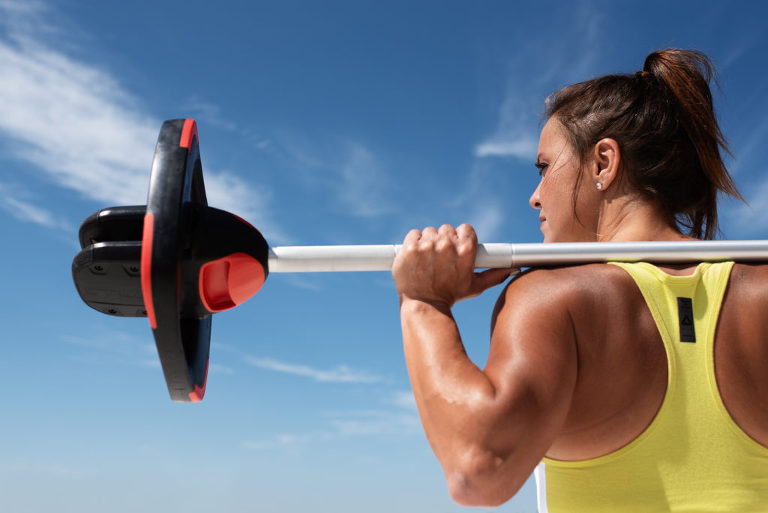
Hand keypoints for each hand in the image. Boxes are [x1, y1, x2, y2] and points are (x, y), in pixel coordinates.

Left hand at [392, 224, 514, 306]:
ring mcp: (427, 246)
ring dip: (427, 242)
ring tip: (427, 260)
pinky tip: (415, 257)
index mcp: (465, 250)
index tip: (455, 247)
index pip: (465, 229)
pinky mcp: (410, 248)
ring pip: (429, 232)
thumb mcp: (474, 286)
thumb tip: (511, 269)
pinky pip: (413, 234)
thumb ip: (494, 275)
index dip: (460, 238)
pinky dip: (413, 243)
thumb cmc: (450, 296)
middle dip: (443, 241)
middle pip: (446, 229)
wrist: (424, 306)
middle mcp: (447, 245)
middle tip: (440, 258)